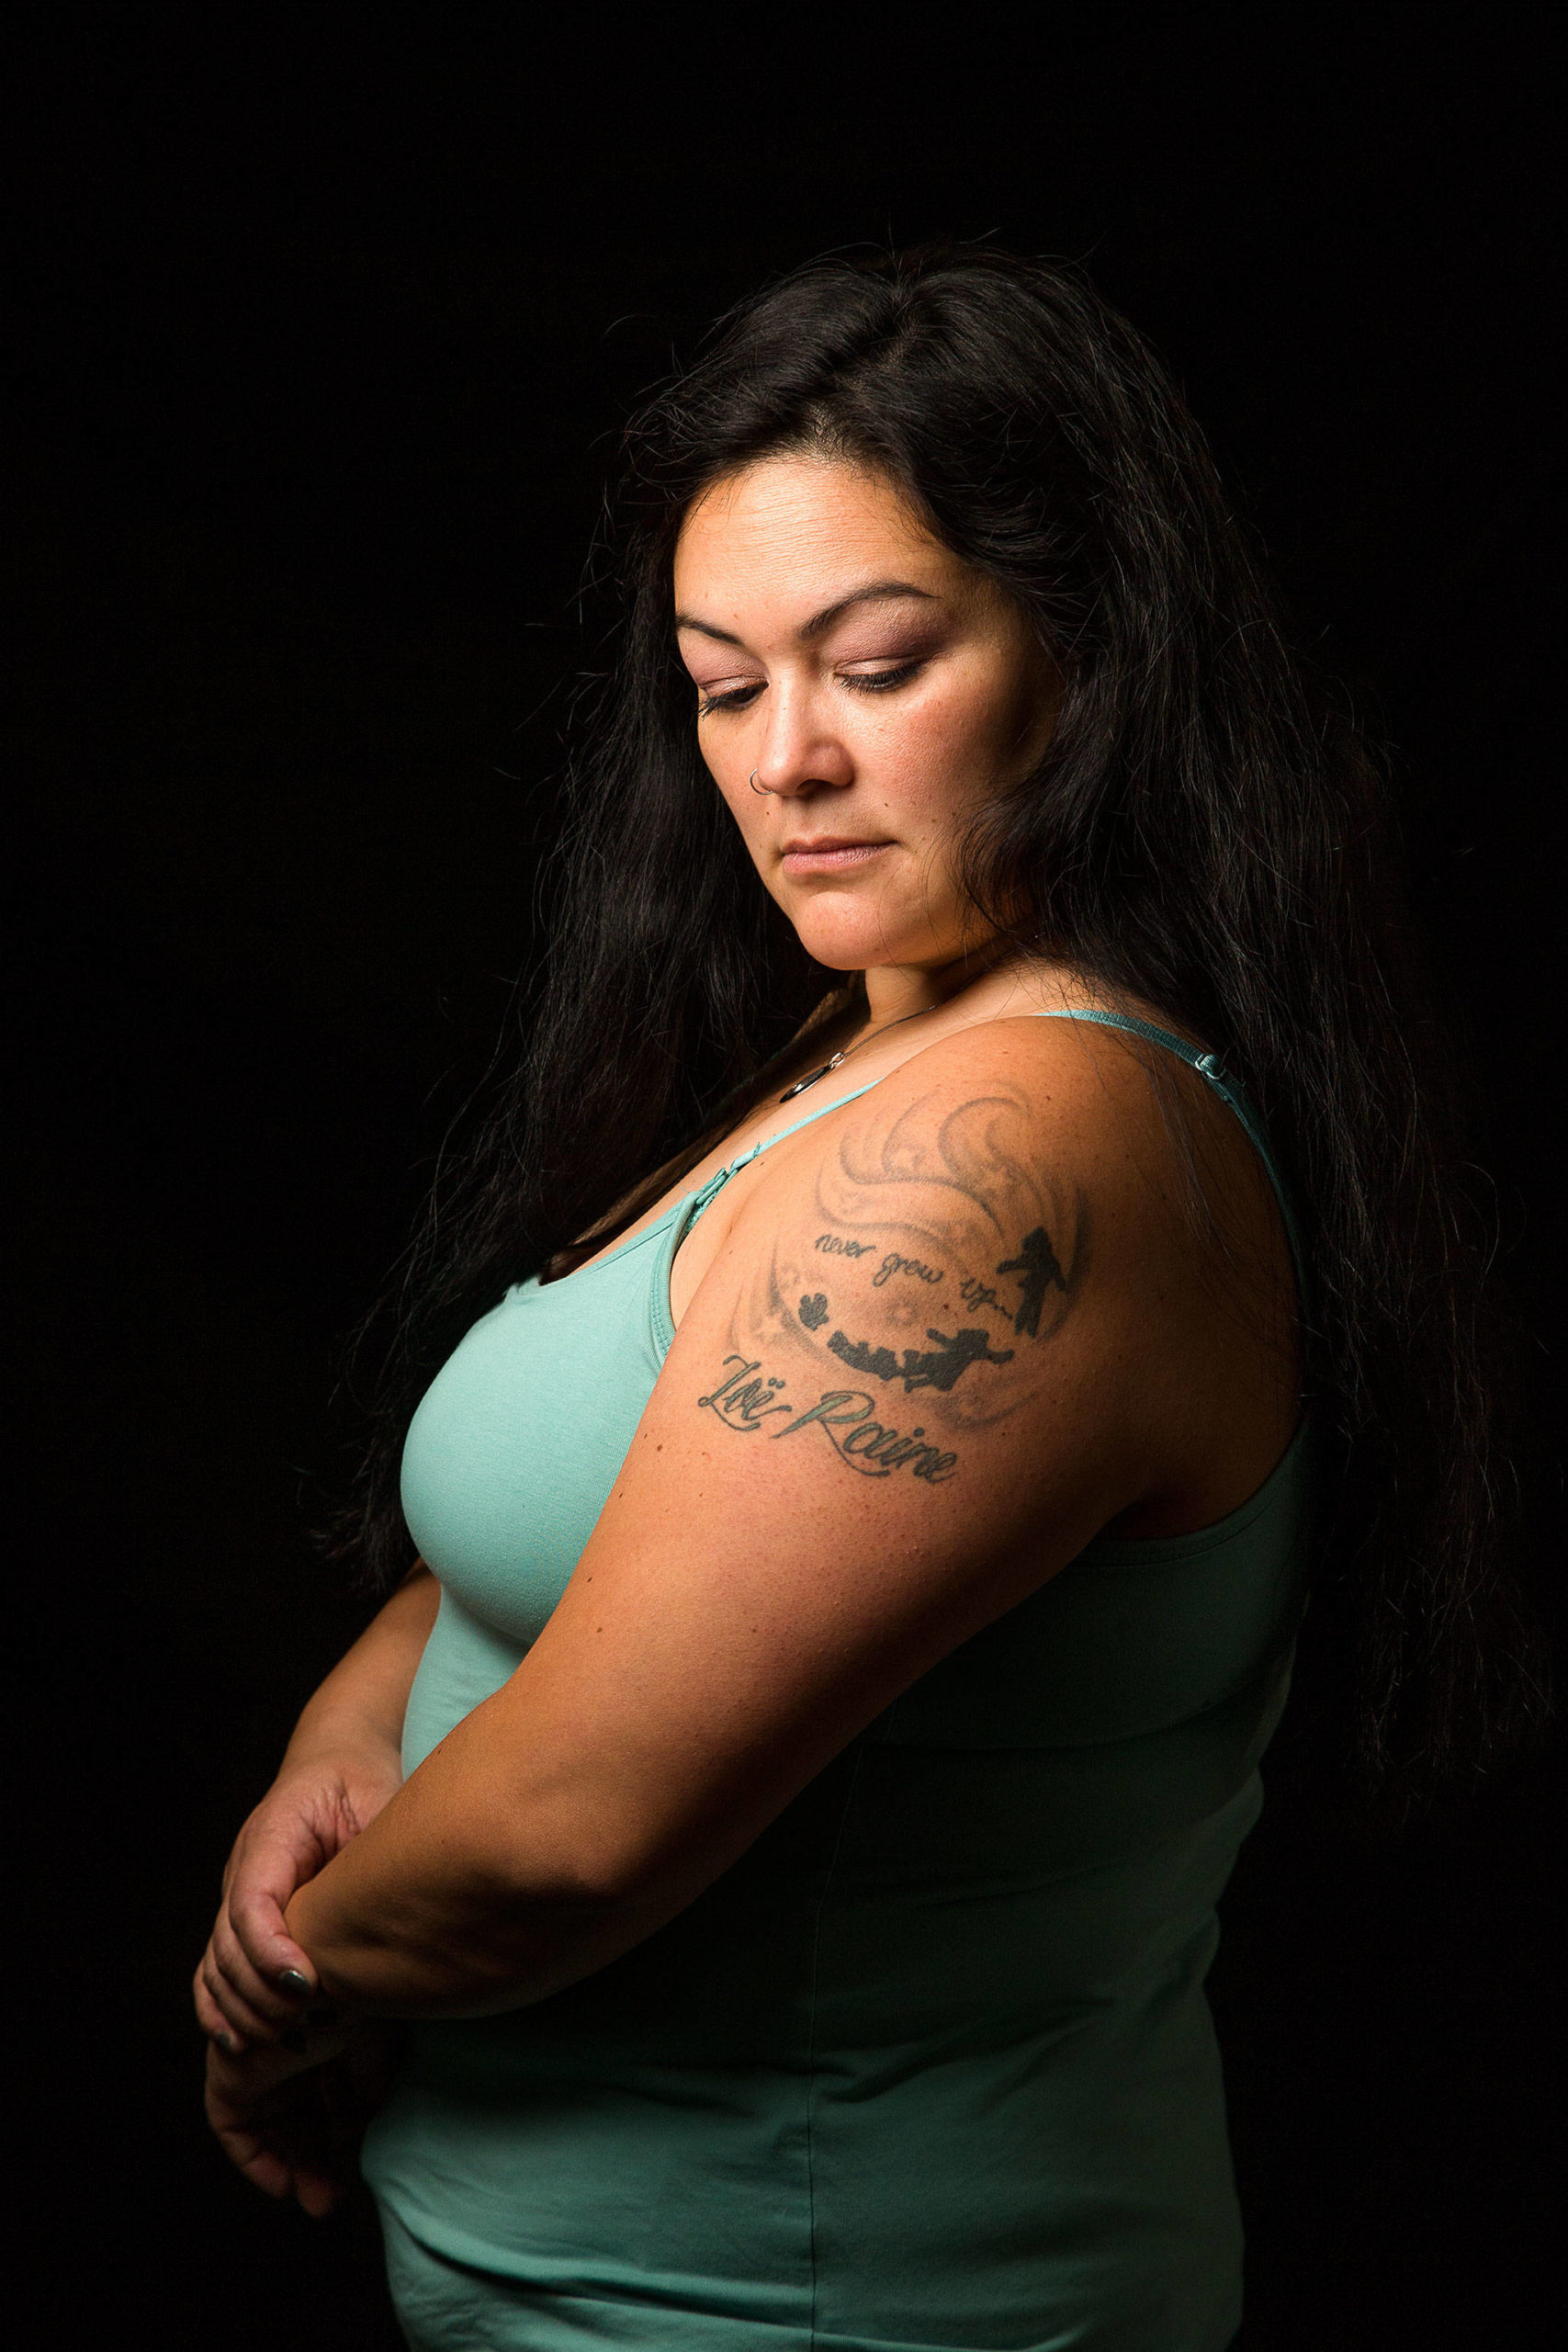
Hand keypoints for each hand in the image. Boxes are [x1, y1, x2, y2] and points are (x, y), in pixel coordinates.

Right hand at [194, 1750, 401, 2051]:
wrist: (335, 1764)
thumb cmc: (361, 1782)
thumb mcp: (376, 1799)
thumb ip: (374, 1844)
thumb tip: (392, 1899)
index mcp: (272, 1835)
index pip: (252, 1902)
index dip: (272, 1950)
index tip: (308, 1985)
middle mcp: (243, 1870)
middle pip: (229, 1946)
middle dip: (265, 1994)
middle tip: (312, 2024)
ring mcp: (237, 1896)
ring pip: (216, 1966)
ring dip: (247, 2011)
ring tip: (293, 2040)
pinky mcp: (243, 1920)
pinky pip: (214, 1971)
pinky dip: (222, 2010)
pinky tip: (243, 2045)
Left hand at [204, 2018, 399, 2217]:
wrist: (327, 1974)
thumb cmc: (358, 2000)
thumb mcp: (374, 2055)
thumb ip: (368, 2093)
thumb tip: (363, 2133)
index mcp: (319, 2034)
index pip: (324, 2096)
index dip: (336, 2140)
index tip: (352, 2173)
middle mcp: (287, 2047)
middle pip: (297, 2118)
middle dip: (314, 2162)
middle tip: (332, 2200)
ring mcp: (259, 2059)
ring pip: (274, 2126)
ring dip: (295, 2164)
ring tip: (320, 2199)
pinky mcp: (231, 2072)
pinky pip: (233, 2126)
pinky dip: (254, 2157)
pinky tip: (284, 2184)